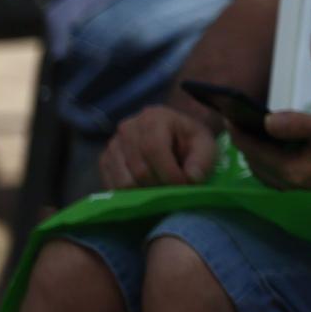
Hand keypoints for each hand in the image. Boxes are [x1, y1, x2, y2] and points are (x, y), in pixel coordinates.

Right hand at [99, 105, 219, 188]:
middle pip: (139, 169)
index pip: (153, 149)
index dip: (169, 173)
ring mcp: (113, 144)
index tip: (184, 185)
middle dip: (160, 185)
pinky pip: (113, 186)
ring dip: (146, 192)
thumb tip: (191, 179)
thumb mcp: (205, 145)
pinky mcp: (105, 160)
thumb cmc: (190, 140)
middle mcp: (128, 128)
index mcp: (154, 118)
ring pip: (125, 181)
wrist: (174, 134)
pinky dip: (131, 194)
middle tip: (174, 190)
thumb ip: (202, 161)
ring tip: (162, 187)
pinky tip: (147, 188)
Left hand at [236, 110, 310, 205]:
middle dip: (246, 143)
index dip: (240, 130)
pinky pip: (283, 180)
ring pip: (268, 176)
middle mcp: (297, 189)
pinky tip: (281, 148)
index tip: (229, 111)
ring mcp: (307, 196)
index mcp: (298, 172)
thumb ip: (301, 124)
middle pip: (257, 166)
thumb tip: (267, 121)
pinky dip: (274, 164)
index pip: (255, 151)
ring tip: (255, 132)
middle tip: (239, 119)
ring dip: (259, 155)